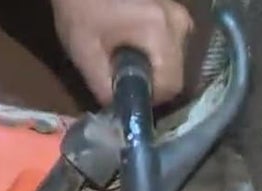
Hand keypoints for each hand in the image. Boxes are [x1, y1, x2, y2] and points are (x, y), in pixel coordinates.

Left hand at [51, 0, 193, 105]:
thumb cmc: (80, 7)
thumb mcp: (84, 52)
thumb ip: (104, 87)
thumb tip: (119, 109)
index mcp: (160, 32)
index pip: (171, 86)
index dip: (150, 97)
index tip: (127, 92)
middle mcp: (180, 24)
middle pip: (176, 73)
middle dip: (152, 80)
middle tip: (122, 74)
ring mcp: (181, 15)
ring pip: (176, 60)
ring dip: (154, 65)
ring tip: (125, 54)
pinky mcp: (176, 11)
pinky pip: (172, 44)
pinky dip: (155, 51)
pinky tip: (132, 40)